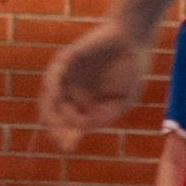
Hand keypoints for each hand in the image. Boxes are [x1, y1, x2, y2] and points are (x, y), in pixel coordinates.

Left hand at [39, 20, 153, 150]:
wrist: (134, 39)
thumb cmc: (132, 69)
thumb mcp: (123, 100)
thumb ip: (106, 115)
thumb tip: (84, 129)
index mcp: (88, 103)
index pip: (73, 123)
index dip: (68, 135)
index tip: (68, 147)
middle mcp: (74, 92)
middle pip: (57, 113)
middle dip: (57, 127)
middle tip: (59, 138)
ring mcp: (68, 77)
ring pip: (51, 97)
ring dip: (51, 110)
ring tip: (55, 122)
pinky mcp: (65, 60)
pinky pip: (54, 75)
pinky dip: (52, 86)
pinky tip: (54, 94)